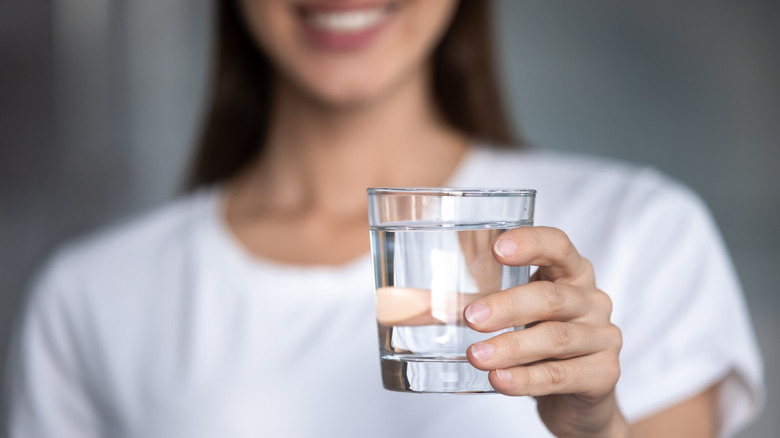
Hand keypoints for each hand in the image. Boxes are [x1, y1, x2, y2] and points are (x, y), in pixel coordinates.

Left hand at [464, 226, 628, 436]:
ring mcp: (603, 337)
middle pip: (552, 297)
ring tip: (476, 356)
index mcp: (572, 273)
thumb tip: (415, 301)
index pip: (558, 246)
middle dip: (507, 306)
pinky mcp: (604, 374)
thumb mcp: (519, 314)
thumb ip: (483, 300)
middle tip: (470, 318)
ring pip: (555, 338)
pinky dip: (526, 379)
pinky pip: (561, 375)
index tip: (496, 248)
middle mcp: (592, 300)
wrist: (579, 398)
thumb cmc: (539, 342)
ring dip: (511, 347)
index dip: (531, 243)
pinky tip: (500, 380)